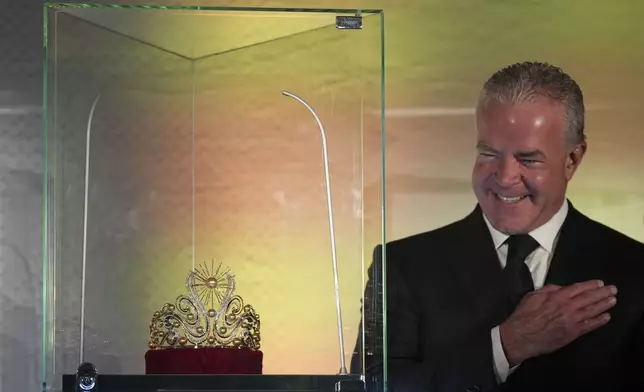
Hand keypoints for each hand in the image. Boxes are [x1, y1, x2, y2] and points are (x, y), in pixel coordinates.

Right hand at [499, 280, 616, 365]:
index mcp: (557, 296)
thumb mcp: (532, 296)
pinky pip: (589, 326)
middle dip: (602, 293)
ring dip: (603, 305)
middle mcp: (568, 306)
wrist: (521, 335)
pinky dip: (599, 321)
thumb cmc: (524, 314)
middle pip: (588, 298)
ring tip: (613, 300)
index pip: (578, 288)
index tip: (600, 283)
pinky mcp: (573, 333)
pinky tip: (606, 317)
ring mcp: (572, 320)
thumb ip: (548, 290)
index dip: (590, 285)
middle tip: (613, 290)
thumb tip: (560, 288)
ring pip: (592, 310)